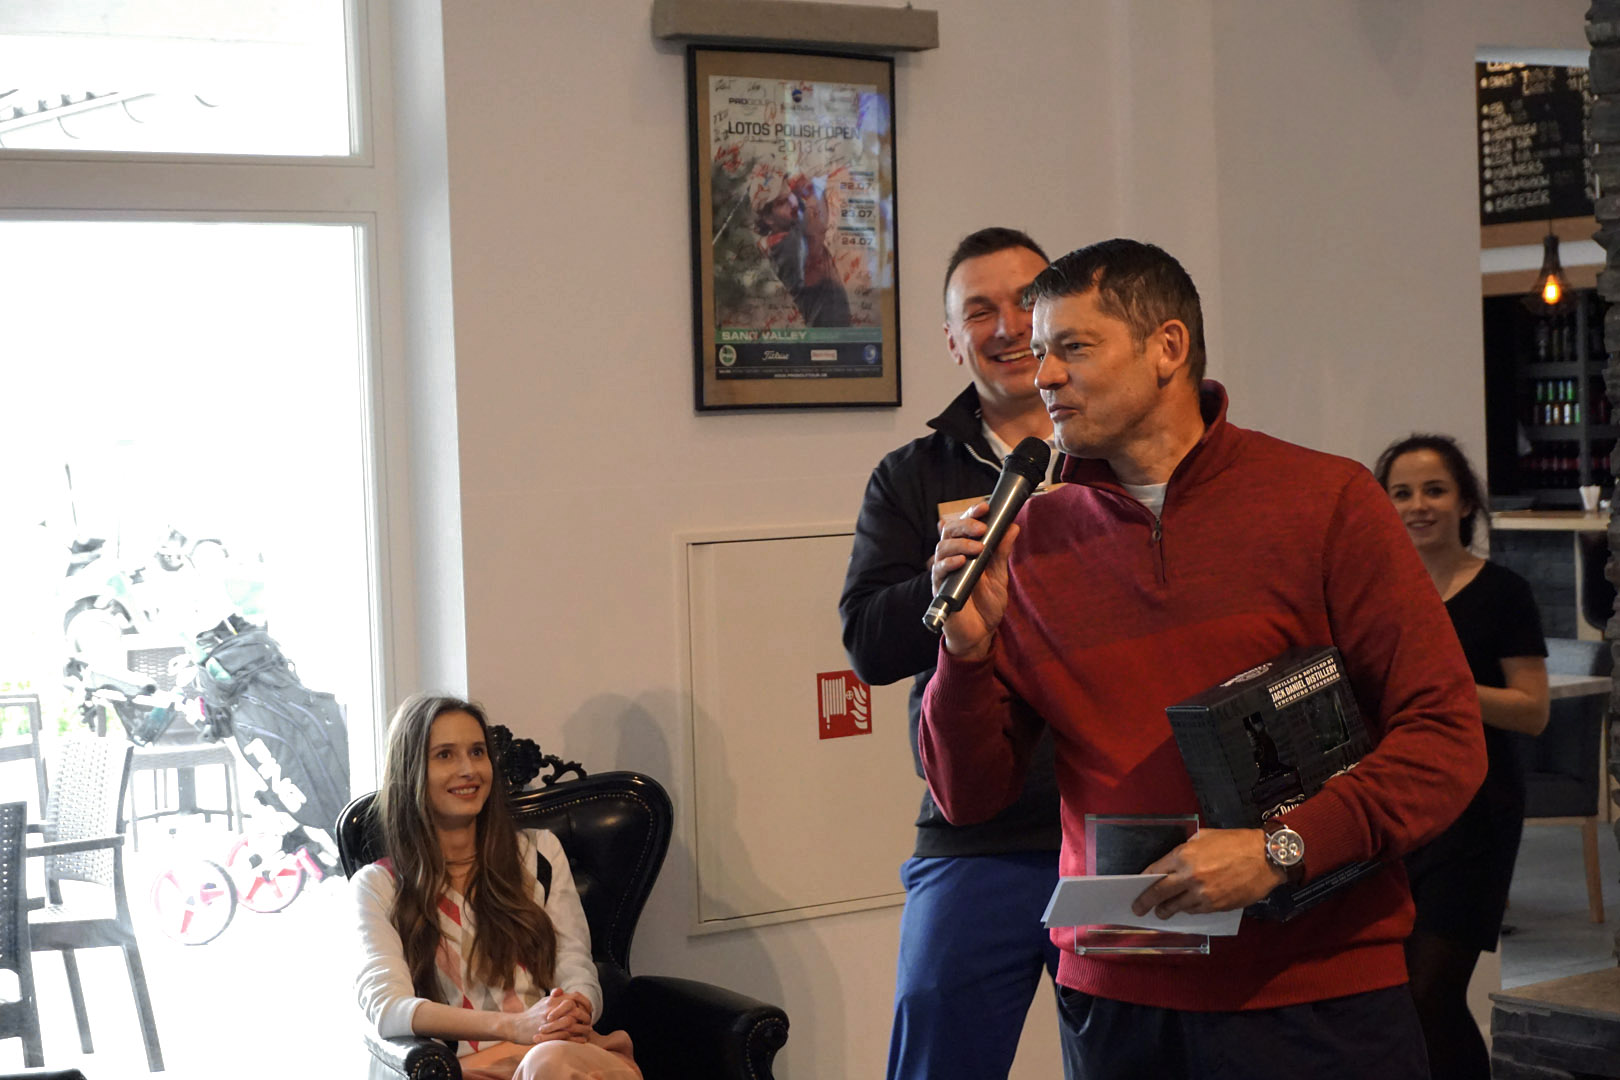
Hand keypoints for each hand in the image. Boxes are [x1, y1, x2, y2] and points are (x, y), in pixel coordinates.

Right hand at [501, 989, 587, 1044]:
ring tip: (587, 1031)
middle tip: (589, 1021)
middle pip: (574, 1009)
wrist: (515, 1026)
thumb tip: (561, 990)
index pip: (574, 997)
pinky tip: (581, 1040)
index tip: (588, 1010)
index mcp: (552, 1000)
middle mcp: (551, 1009)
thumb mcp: (542, 1002)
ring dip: (582, 1028)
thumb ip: (554, 996)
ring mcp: (548, 1022)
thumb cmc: (531, 1015)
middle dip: (585, 1016)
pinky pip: (564, 1036)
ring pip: (571, 1023)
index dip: (584, 1003)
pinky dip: (575, 1038)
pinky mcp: (545, 1034)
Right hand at [929, 502, 1018, 660]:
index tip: (985, 507)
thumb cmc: (986, 603)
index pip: (963, 525)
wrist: (981, 633)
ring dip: (959, 544)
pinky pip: (938, 572)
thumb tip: (1012, 526)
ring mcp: (944, 573)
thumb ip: (1002, 551)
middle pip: (949, 532)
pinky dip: (948, 564)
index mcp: (966, 551)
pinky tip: (961, 562)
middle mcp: (952, 558)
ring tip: (977, 547)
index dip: (970, 513)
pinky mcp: (940, 589)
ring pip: (942, 549)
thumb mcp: (999, 575)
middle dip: (965, 525)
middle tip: (982, 528)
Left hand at [1130, 828, 1285, 918]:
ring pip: (1177, 906)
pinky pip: (1196, 911)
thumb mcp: (1205, 836)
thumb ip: (1186, 849)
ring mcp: (1203, 894)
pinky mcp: (1216, 905)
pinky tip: (1185, 908)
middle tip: (1137, 909)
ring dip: (1167, 910)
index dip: (1144, 880)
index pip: (1155, 871)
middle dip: (1146, 902)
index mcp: (1183, 856)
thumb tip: (1173, 862)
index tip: (1137, 886)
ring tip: (1162, 912)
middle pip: (1160, 893)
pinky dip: (1188, 910)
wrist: (1265, 857)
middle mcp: (1189, 876)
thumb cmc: (1235, 842)